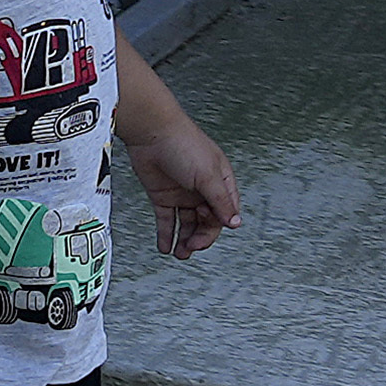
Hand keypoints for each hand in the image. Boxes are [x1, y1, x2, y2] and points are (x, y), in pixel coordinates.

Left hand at [129, 112, 243, 258]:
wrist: (151, 132)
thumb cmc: (183, 143)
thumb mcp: (208, 175)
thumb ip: (221, 201)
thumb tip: (234, 222)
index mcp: (219, 182)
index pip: (224, 212)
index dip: (217, 226)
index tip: (206, 237)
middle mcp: (202, 189)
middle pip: (206, 222)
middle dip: (200, 238)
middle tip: (191, 247)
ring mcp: (182, 193)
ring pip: (187, 224)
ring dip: (185, 240)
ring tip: (180, 253)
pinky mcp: (163, 196)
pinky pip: (167, 220)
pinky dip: (166, 235)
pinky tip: (166, 246)